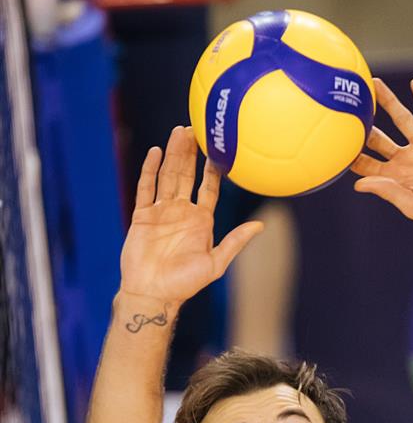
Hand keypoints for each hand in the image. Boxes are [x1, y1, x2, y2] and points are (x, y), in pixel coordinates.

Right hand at [120, 126, 262, 308]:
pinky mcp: (142, 215)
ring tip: (178, 132)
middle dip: (190, 153)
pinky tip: (156, 152)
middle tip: (194, 129)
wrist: (153, 293)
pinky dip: (150, 170)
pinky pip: (145, 188)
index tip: (218, 150)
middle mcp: (181, 212)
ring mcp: (161, 212)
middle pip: (186, 176)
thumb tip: (261, 226)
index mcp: (200, 221)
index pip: (208, 189)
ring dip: (173, 155)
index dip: (213, 170)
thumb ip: (236, 242)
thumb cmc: (185, 284)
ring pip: (167, 176)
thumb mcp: (216, 263)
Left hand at [351, 78, 412, 244]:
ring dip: (390, 102)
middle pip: (380, 137)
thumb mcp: (412, 205)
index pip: (367, 163)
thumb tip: (358, 184)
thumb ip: (387, 191)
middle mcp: (406, 160)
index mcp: (394, 177)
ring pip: (403, 120)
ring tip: (376, 84)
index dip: (351, 153)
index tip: (334, 138)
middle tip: (348, 104)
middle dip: (365, 123)